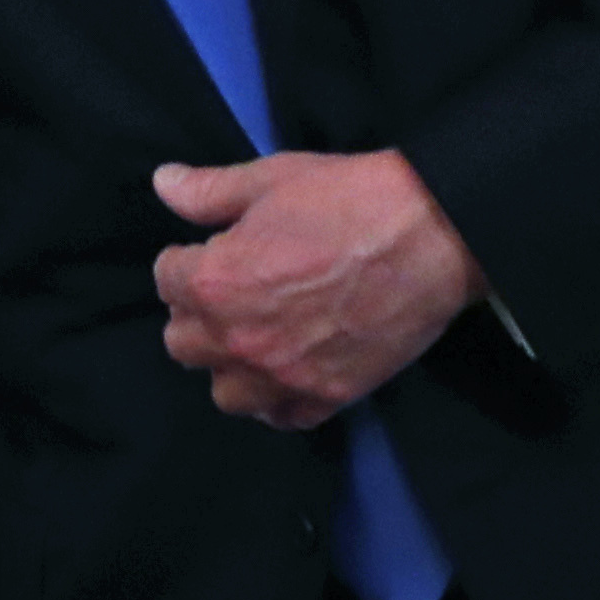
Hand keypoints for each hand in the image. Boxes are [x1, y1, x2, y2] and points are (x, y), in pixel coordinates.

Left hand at [151, 151, 485, 428]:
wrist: (436, 232)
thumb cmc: (349, 197)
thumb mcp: (270, 180)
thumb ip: (208, 191)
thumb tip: (163, 183)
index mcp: (214, 282)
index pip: (165, 280)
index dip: (187, 260)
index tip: (210, 252)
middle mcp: (238, 338)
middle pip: (182, 343)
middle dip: (197, 313)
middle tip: (230, 291)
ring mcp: (282, 375)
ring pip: (225, 392)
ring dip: (230, 365)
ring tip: (254, 335)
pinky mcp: (328, 397)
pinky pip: (281, 418)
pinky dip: (278, 399)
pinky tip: (288, 370)